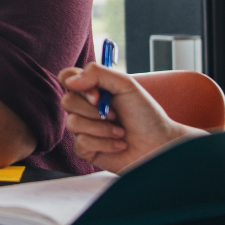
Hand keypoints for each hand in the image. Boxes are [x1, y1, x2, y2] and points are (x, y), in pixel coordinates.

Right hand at [59, 63, 203, 172]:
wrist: (158, 143)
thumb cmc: (145, 114)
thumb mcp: (125, 85)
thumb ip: (97, 74)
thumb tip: (69, 81)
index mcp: (92, 89)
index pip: (66, 77)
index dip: (76, 84)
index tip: (97, 94)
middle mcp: (85, 108)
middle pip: (67, 101)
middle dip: (94, 110)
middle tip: (114, 114)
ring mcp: (84, 129)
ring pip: (73, 123)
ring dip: (102, 128)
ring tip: (120, 131)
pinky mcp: (86, 150)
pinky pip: (81, 143)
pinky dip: (104, 143)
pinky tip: (118, 144)